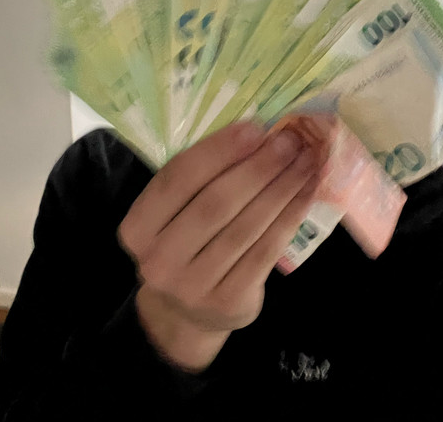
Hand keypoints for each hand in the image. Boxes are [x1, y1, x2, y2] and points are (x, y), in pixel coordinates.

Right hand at [117, 122, 317, 371]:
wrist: (185, 313)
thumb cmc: (182, 245)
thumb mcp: (172, 214)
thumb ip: (197, 180)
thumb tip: (253, 133)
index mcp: (137, 228)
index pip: (177, 179)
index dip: (218, 151)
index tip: (255, 128)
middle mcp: (158, 260)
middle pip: (215, 203)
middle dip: (257, 167)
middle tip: (289, 141)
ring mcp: (193, 286)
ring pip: (246, 226)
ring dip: (281, 187)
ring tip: (305, 160)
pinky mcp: (229, 302)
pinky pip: (266, 250)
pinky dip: (290, 216)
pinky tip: (306, 191)